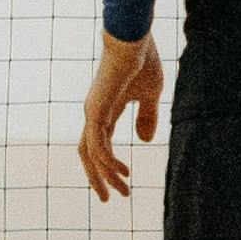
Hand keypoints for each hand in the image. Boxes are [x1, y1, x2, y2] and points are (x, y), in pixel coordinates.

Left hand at [78, 32, 163, 201]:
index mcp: (104, 112)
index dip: (109, 166)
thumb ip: (147, 117)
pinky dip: (108, 162)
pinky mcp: (95, 111)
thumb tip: (144, 141)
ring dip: (106, 176)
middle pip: (89, 155)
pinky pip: (98, 145)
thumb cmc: (142, 61)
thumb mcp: (150, 95)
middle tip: (112, 200)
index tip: (124, 183)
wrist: (133, 40)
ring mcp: (92, 113)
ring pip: (93, 155)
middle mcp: (93, 115)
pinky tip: (121, 172)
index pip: (100, 146)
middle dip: (100, 179)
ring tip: (121, 193)